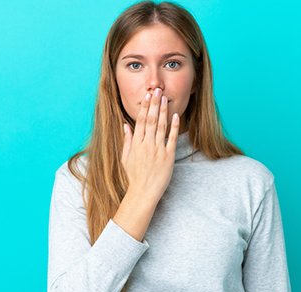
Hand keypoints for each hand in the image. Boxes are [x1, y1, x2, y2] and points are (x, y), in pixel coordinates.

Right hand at [121, 88, 179, 202]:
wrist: (143, 193)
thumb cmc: (134, 177)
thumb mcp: (125, 158)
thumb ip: (126, 141)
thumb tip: (125, 126)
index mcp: (136, 144)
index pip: (141, 121)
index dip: (145, 107)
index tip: (147, 96)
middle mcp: (147, 145)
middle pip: (151, 120)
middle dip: (154, 104)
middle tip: (157, 90)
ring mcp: (158, 150)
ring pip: (161, 126)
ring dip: (163, 111)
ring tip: (165, 98)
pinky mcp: (168, 157)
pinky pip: (172, 139)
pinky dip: (174, 127)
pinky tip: (176, 116)